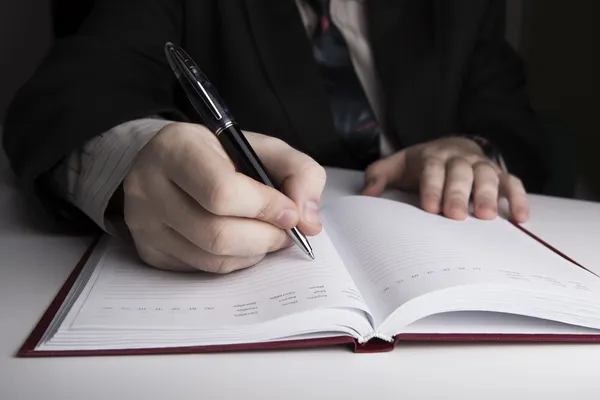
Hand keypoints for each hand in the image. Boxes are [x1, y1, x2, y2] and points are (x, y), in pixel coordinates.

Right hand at [122, 122, 324, 272]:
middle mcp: (150, 187)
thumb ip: (299, 173)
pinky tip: (242, 243)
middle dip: (265, 238)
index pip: (222, 192)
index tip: (290, 212)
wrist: (168, 163)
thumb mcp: (263, 147)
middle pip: (217, 234)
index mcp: (178, 148)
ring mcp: (144, 224)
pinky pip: (203, 270)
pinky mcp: (150, 252)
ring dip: (254, 253)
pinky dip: (235, 261)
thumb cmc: (220, 155)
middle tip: (285, 231)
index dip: (265, 208)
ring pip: (212, 258)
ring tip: (266, 234)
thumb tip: (309, 222)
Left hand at [361, 136, 528, 221]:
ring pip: (488, 176)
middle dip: (459, 193)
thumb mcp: (397, 166)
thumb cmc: (421, 164)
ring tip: (487, 216)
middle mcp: (459, 159)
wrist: (451, 147)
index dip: (432, 187)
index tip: (430, 208)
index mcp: (433, 157)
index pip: (433, 169)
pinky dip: (518, 198)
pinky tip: (520, 217)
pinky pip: (513, 183)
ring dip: (489, 195)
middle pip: (461, 173)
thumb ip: (379, 176)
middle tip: (456, 216)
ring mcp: (482, 166)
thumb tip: (366, 194)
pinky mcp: (500, 175)